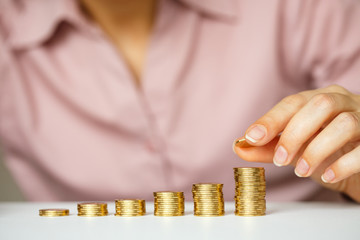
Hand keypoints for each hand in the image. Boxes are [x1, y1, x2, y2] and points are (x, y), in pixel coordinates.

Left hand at [233, 85, 359, 201]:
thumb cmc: (326, 151)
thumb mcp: (296, 149)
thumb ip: (268, 148)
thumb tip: (238, 147)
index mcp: (319, 99)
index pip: (293, 102)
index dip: (272, 119)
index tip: (252, 137)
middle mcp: (344, 102)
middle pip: (320, 105)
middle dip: (294, 133)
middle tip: (281, 160)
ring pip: (344, 124)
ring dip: (316, 149)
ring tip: (301, 170)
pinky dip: (343, 164)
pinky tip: (327, 176)